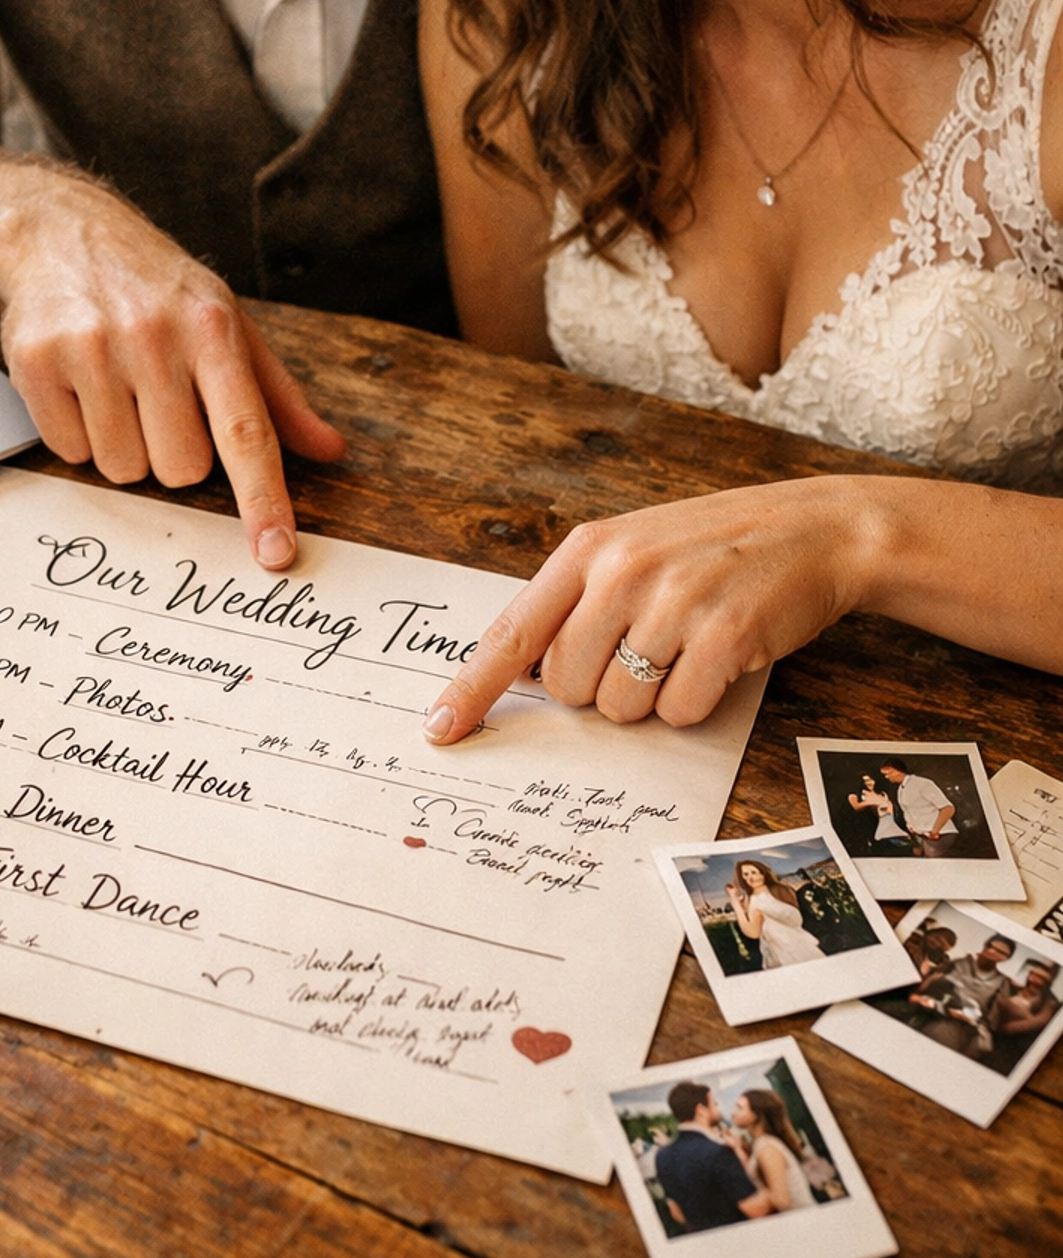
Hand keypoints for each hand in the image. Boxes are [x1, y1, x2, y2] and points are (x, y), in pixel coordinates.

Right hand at [0, 168, 343, 566]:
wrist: (61, 232)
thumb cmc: (158, 289)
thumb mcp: (229, 324)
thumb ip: (279, 397)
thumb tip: (330, 450)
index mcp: (213, 329)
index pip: (246, 432)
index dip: (263, 499)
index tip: (275, 552)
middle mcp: (153, 335)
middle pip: (180, 468)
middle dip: (176, 453)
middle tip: (162, 402)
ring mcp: (90, 346)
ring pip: (122, 468)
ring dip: (125, 446)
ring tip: (119, 388)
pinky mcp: (36, 360)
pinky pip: (69, 451)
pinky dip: (78, 433)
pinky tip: (81, 384)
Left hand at [422, 476, 875, 739]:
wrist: (818, 529)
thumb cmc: (717, 547)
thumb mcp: (635, 550)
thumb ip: (577, 602)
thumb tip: (527, 677)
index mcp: (589, 549)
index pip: (514, 632)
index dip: (473, 687)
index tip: (440, 728)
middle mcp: (622, 571)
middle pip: (567, 687)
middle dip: (600, 690)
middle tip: (648, 651)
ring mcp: (673, 602)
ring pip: (620, 708)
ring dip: (653, 698)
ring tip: (690, 646)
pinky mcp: (723, 636)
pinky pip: (679, 713)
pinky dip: (699, 701)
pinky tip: (722, 656)